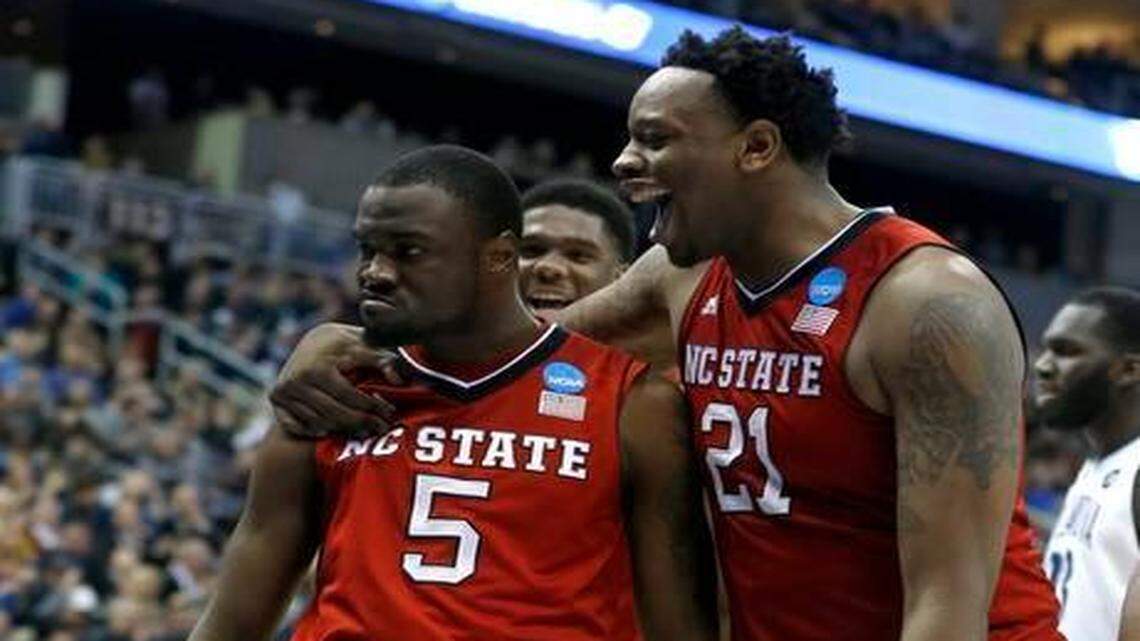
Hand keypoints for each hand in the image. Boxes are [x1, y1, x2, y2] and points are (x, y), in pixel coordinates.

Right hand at [271, 323, 403, 437]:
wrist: (313, 339)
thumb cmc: (346, 344)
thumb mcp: (365, 344)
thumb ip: (383, 359)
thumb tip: (398, 380)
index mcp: (317, 367)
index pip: (350, 397)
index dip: (373, 406)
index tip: (390, 412)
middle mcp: (295, 380)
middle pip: (334, 414)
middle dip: (362, 423)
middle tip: (381, 428)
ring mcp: (282, 391)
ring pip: (318, 423)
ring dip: (343, 430)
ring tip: (366, 431)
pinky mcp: (275, 399)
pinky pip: (295, 426)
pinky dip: (313, 431)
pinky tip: (333, 432)